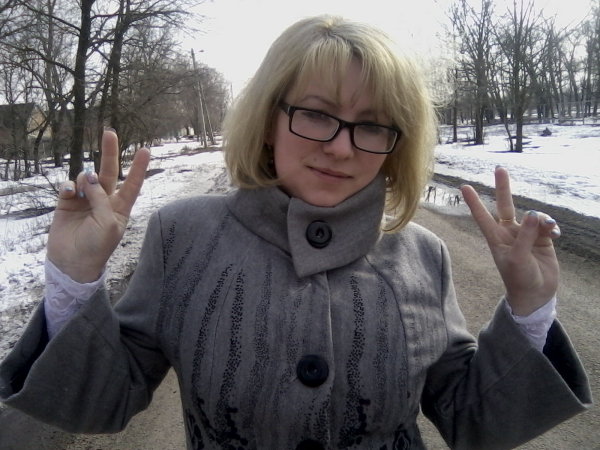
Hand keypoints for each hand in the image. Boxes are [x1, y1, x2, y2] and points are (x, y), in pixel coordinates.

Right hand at [46, 129, 150, 282]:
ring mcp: (86, 200)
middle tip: (109, 132)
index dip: (139, 168)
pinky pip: (69, 186)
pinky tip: (69, 193)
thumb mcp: (108, 225)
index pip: (133, 184)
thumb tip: (89, 178)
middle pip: (109, 172)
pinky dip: (69, 186)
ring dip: (85, 179)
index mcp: (120, 208)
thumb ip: (101, 199)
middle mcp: (104, 201)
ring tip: (82, 192)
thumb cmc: (97, 248)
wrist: (72, 264)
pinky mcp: (68, 203)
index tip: (146, 150)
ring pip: (87, 178)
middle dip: (110, 153)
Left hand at [461, 167, 559, 315]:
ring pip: (532, 216)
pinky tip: (555, 233)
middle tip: (499, 169)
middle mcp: (509, 233)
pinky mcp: (541, 239)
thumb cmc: (520, 279)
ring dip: (541, 218)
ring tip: (548, 228)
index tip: (464, 186)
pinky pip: (546, 225)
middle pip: (505, 205)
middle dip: (503, 188)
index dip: (474, 202)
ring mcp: (526, 234)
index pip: (483, 216)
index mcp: (496, 238)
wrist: (536, 294)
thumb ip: (524, 235)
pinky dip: (551, 227)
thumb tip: (531, 213)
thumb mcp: (518, 258)